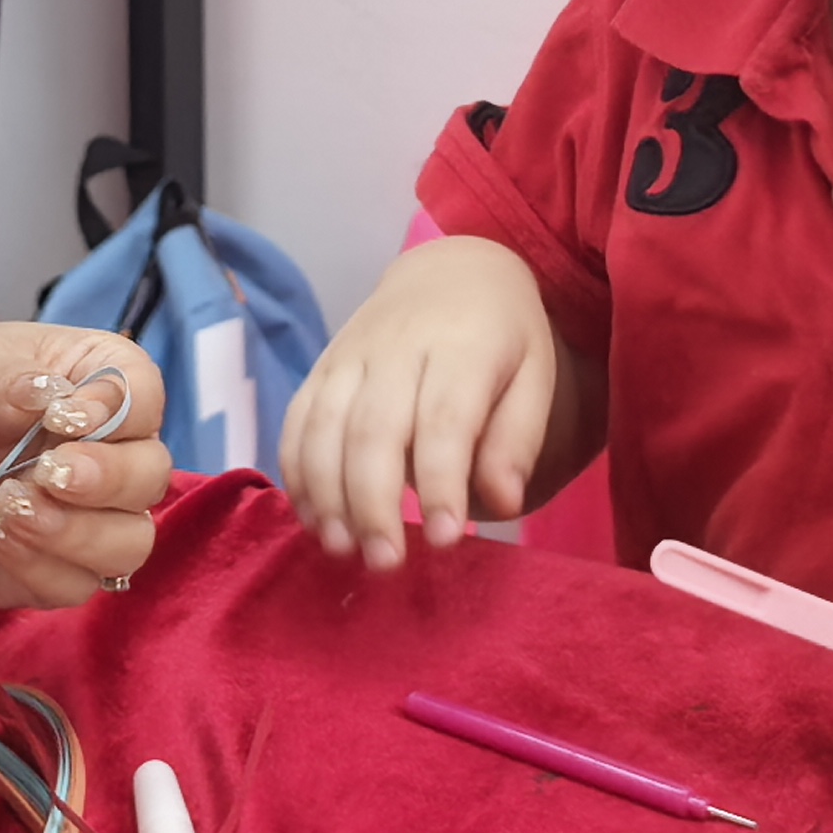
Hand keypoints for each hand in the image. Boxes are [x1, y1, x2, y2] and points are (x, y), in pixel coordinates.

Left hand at [0, 324, 169, 609]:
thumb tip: (56, 401)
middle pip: (150, 478)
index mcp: (89, 384)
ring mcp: (74, 516)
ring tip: (7, 507)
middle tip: (44, 474)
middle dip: (107, 482)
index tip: (63, 421)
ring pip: (128, 544)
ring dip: (78, 533)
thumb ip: (6, 375)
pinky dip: (42, 567)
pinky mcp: (38, 570)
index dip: (120, 414)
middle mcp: (97, 453)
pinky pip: (74, 587)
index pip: (145, 397)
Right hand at [279, 237, 562, 571]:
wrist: (450, 270)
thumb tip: (502, 503)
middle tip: (386, 563)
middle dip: (373, 502)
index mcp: (462, 346)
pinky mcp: (321, 367)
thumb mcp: (535, 375)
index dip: (441, 483)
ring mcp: (349, 355)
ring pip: (323, 427)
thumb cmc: (503, 337)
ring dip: (326, 495)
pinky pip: (296, 420)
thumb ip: (519, 439)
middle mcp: (397, 347)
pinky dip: (297, 472)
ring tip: (343, 550)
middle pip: (373, 429)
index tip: (447, 540)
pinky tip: (313, 519)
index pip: (445, 420)